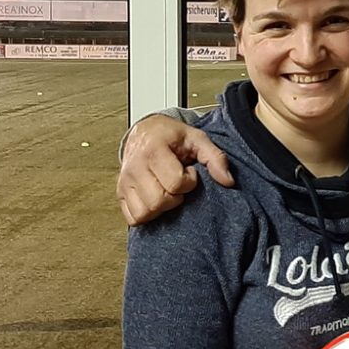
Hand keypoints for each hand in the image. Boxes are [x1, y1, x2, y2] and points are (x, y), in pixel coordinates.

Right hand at [116, 114, 233, 225]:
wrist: (145, 131)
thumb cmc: (172, 136)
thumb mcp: (197, 139)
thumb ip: (215, 158)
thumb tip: (228, 181)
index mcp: (153, 151)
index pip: (175, 183)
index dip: (189, 181)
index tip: (190, 171)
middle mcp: (134, 167)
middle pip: (159, 202)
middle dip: (176, 197)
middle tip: (179, 183)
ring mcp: (125, 182)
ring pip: (145, 213)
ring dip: (162, 207)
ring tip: (168, 190)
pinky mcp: (120, 193)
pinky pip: (133, 218)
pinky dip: (148, 214)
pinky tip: (157, 198)